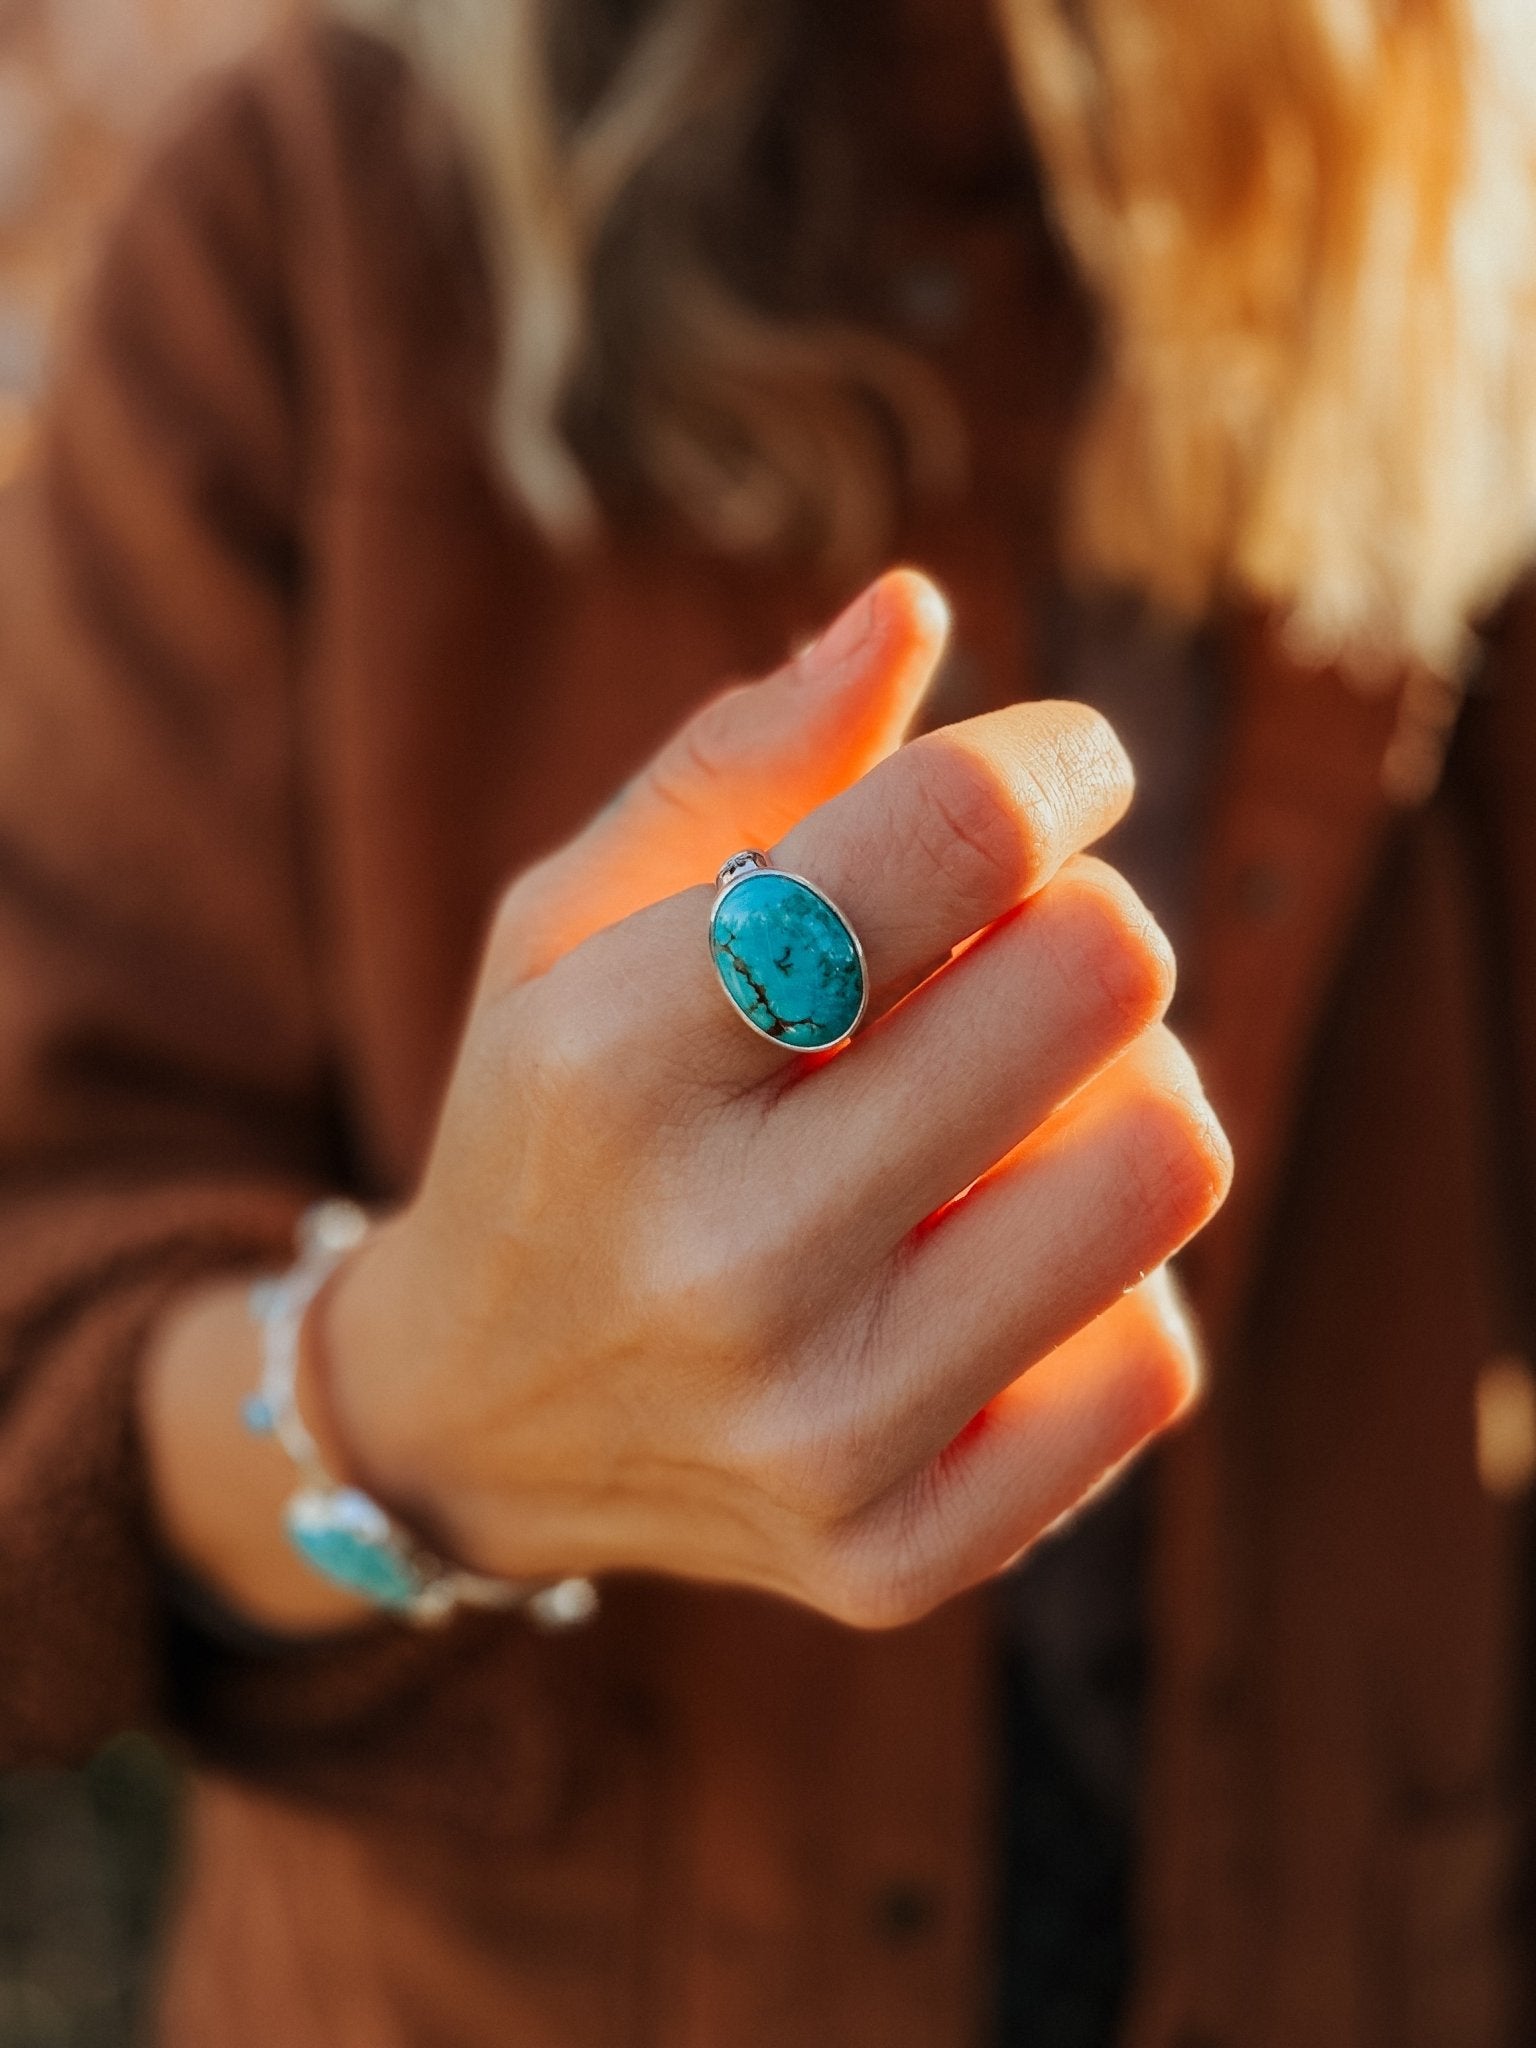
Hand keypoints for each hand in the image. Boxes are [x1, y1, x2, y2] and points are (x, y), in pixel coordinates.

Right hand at [326, 570, 1230, 1626]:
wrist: (474, 1423)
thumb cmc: (549, 1123)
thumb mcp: (575, 918)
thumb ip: (746, 758)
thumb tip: (920, 606)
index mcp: (621, 1059)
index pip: (953, 836)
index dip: (1050, 760)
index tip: (1054, 768)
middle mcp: (725, 1261)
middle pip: (1101, 978)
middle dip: (1083, 915)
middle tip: (1012, 945)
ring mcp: (823, 1432)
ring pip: (1167, 1159)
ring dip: (1117, 1086)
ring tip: (1004, 1108)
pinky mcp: (898, 1553)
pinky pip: (1154, 1354)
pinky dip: (1096, 1277)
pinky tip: (983, 1264)